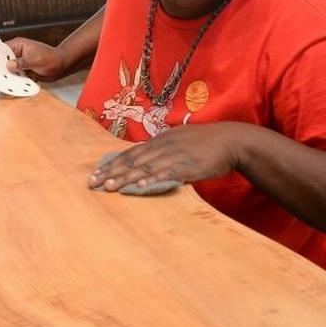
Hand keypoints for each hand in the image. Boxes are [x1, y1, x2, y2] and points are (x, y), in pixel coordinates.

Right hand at [4, 37, 65, 81]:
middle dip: (0, 68)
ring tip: (0, 82)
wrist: (61, 66)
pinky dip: (13, 79)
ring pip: (9, 69)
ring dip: (7, 75)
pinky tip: (10, 85)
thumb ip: (21, 63)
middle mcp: (17, 53)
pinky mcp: (23, 70)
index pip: (2, 49)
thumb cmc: (50, 58)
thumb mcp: (35, 60)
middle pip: (3, 60)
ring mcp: (20, 62)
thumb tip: (9, 65)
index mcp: (19, 45)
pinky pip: (15, 75)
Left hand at [88, 122, 247, 191]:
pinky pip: (166, 173)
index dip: (112, 163)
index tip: (96, 173)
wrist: (232, 140)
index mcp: (161, 140)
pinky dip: (152, 179)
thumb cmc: (207, 144)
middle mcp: (164, 145)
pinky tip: (140, 186)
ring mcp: (175, 155)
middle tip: (93, 183)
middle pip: (133, 160)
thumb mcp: (181, 142)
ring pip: (145, 167)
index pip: (131, 152)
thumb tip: (147, 164)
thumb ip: (163, 151)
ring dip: (126, 178)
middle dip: (111, 172)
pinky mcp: (188, 165)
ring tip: (109, 187)